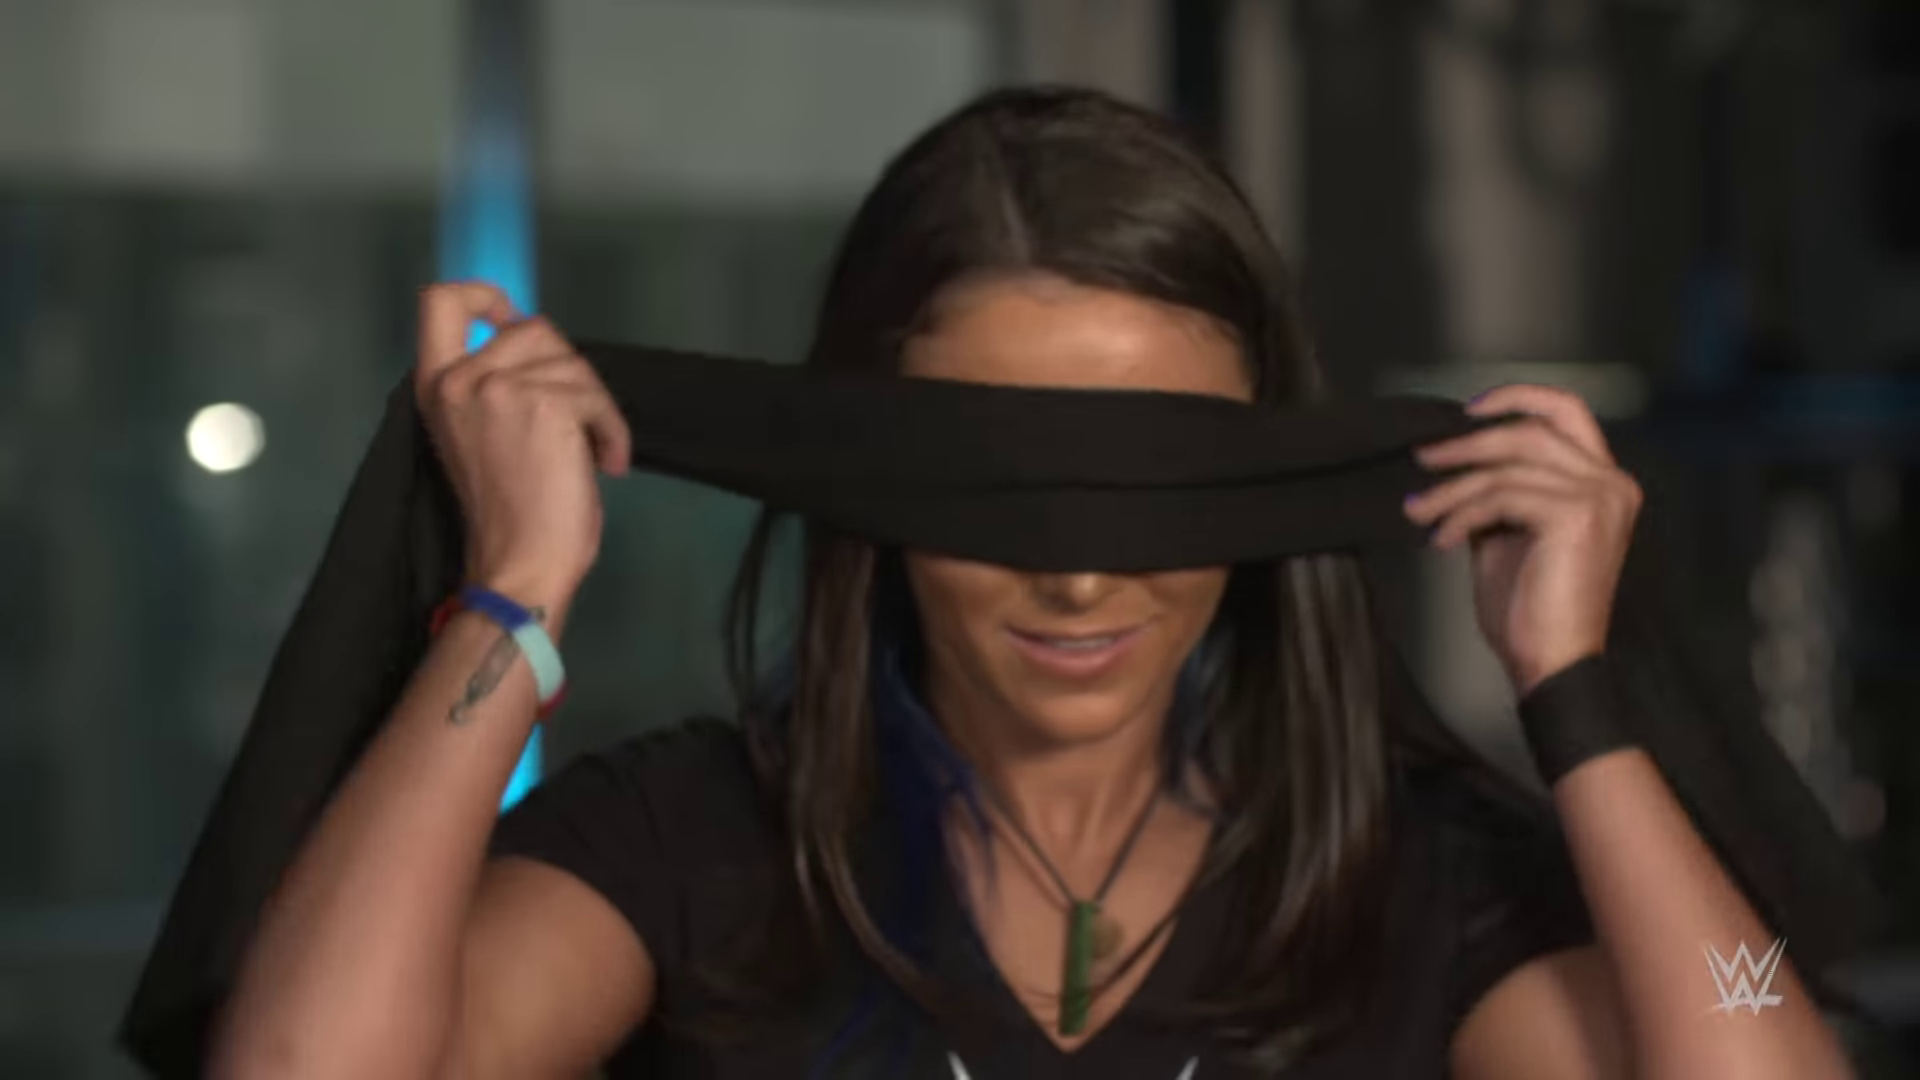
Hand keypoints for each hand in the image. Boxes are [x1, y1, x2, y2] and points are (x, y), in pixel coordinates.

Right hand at [414, 282, 631, 612]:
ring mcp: (500, 387)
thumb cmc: (508, 513)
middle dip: (568, 368)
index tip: (512, 318)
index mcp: (436, 387)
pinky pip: (596, 396)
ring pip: (572, 362)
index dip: (484, 295)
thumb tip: (539, 349)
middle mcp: (460, 379)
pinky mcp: (544, 402)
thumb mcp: (482, 434)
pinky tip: (607, 464)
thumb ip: (495, 387)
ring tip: (592, 452)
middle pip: (532, 327)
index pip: (440, 302)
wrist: (519, 564)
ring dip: (595, 407)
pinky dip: (613, 430)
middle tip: (578, 418)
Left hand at [1402, 385, 1641, 695]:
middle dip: (1466, 443)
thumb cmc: (1532, 611)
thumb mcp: (1509, 536)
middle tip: (1423, 459)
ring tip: (1420, 508)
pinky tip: (1442, 540)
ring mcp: (1598, 497)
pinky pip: (1501, 496)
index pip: (1567, 412)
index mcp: (1603, 483)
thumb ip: (1497, 494)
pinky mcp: (1576, 516)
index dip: (1517, 398)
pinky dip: (1462, 515)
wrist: (1550, 666)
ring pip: (1507, 464)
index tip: (1467, 412)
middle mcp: (1611, 483)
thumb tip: (1455, 465)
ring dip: (1452, 487)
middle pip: (1528, 431)